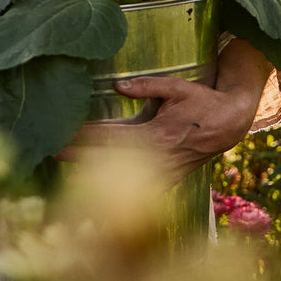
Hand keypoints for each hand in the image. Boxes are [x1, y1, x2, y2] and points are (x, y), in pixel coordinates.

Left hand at [56, 40, 270, 186]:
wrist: (230, 125)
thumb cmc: (201, 102)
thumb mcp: (176, 88)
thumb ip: (147, 86)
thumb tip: (117, 86)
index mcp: (156, 135)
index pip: (111, 139)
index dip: (84, 138)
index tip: (60, 137)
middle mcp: (158, 159)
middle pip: (109, 164)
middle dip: (79, 160)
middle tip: (50, 155)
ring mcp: (164, 174)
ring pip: (122, 184)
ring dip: (94, 181)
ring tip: (65, 178)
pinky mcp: (169, 182)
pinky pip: (138, 191)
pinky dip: (117, 194)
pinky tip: (97, 194)